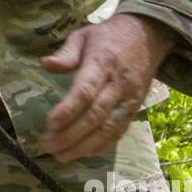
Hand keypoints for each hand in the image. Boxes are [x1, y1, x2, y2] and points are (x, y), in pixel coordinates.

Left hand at [39, 14, 175, 162]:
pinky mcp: (135, 109)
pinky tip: (84, 153)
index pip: (85, 91)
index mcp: (102, 63)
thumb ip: (66, 53)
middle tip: (49, 145)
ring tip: (61, 155)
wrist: (146, 36)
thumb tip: (45, 64)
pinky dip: (102, 145)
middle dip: (71, 134)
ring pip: (108, 128)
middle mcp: (118, 84)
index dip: (68, 110)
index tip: (49, 124)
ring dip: (84, 146)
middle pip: (96, 115)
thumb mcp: (83, 35)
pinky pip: (119, 131)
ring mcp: (129, 99)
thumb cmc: (107, 37)